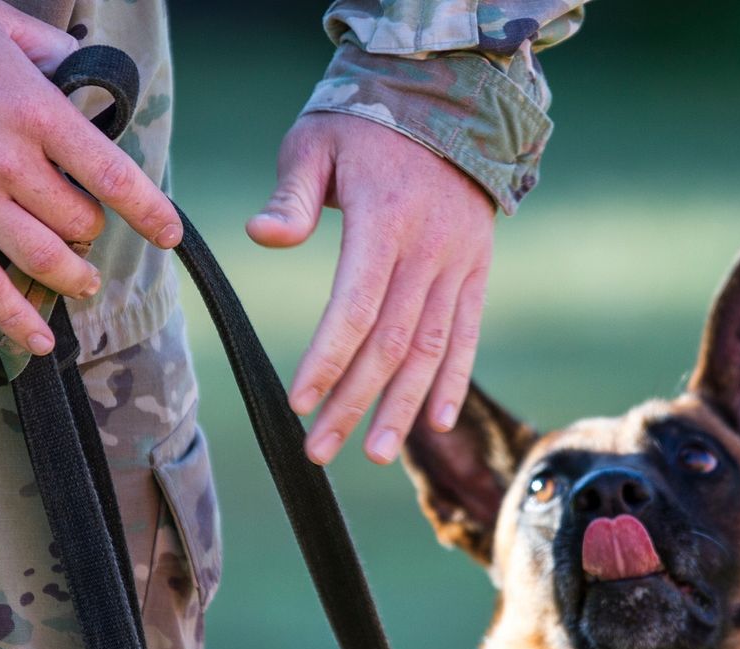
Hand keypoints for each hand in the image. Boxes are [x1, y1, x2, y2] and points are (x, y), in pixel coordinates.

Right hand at [0, 0, 181, 354]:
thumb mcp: (2, 27)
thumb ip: (52, 51)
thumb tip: (84, 69)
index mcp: (37, 114)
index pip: (112, 174)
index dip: (149, 211)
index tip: (170, 235)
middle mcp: (9, 161)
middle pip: (80, 221)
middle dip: (93, 231)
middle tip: (87, 227)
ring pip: (44, 258)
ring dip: (74, 276)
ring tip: (84, 280)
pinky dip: (16, 318)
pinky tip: (39, 341)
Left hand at [247, 113, 494, 465]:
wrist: (448, 104)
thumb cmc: (365, 125)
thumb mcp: (315, 143)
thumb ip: (292, 195)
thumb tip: (262, 236)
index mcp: (386, 220)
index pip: (356, 306)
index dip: (328, 359)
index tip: (298, 403)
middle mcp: (429, 249)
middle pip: (391, 341)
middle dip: (354, 401)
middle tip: (319, 449)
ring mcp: (460, 264)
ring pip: (431, 348)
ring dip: (402, 405)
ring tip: (371, 452)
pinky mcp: (476, 271)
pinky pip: (468, 333)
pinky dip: (453, 379)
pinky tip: (436, 422)